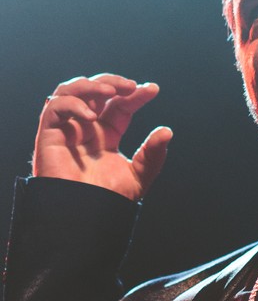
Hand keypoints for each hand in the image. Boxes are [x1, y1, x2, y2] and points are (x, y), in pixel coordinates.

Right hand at [33, 74, 172, 200]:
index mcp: (105, 135)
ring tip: (112, 92)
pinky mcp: (49, 136)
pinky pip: (54, 107)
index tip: (153, 90)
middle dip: (112, 82)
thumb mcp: (139, 175)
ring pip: (70, 91)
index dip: (134, 95)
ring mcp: (67, 130)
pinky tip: (91, 117)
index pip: (119, 105)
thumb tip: (167, 131)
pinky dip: (72, 104)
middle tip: (131, 86)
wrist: (85, 218)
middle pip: (94, 92)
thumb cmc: (108, 201)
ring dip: (91, 85)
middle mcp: (85, 129)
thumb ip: (152, 154)